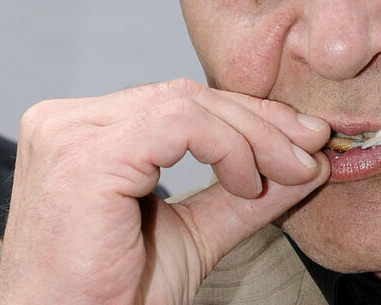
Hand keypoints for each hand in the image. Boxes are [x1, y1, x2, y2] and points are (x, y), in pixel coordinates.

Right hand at [0, 78, 329, 303]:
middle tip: (312, 149)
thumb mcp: (197, 233)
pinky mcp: (85, 156)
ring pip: (190, 103)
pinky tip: (248, 181)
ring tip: (288, 172)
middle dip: (263, 121)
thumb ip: (245, 194)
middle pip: (188, 95)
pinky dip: (229, 147)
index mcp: (86, 132)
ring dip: (255, 135)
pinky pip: (180, 124)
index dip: (250, 115)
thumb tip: (307, 163)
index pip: (182, 102)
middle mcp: (68, 122)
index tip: (304, 140)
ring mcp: (70, 134)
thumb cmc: (115, 297)